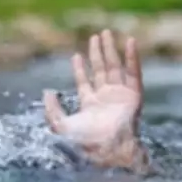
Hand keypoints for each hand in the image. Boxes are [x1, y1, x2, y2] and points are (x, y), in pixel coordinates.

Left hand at [43, 30, 145, 167]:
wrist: (108, 148)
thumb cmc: (84, 141)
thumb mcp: (61, 126)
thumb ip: (51, 109)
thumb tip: (48, 91)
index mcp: (90, 105)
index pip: (85, 82)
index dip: (80, 68)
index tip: (76, 55)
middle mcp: (106, 99)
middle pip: (101, 70)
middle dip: (97, 53)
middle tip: (96, 36)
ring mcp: (120, 96)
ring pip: (115, 67)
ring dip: (111, 50)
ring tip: (106, 33)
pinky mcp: (134, 96)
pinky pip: (134, 73)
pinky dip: (132, 58)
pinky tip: (130, 42)